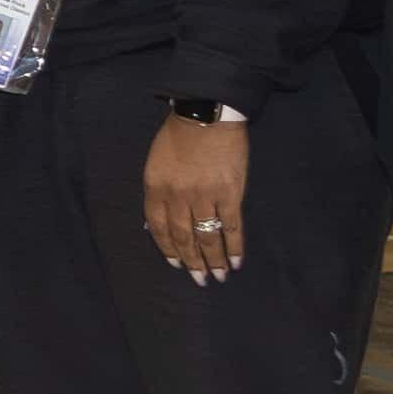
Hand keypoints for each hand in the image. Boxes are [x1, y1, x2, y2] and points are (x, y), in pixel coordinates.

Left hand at [141, 107, 250, 283]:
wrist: (207, 113)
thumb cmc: (179, 134)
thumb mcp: (156, 161)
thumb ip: (159, 190)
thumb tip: (161, 219)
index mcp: (155, 188)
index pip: (158, 228)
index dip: (168, 249)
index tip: (176, 264)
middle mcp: (177, 197)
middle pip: (183, 237)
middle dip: (192, 262)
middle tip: (200, 280)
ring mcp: (204, 197)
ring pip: (208, 237)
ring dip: (214, 260)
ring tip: (219, 277)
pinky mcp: (230, 194)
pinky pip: (232, 227)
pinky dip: (234, 247)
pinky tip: (236, 261)